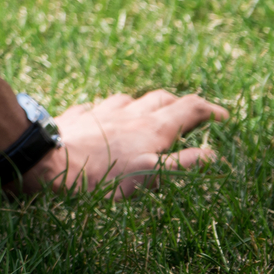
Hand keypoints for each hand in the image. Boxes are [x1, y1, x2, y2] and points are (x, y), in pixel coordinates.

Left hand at [27, 90, 228, 196]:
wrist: (50, 161)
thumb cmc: (102, 176)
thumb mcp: (150, 175)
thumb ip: (184, 164)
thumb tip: (213, 155)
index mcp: (153, 128)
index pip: (190, 108)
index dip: (210, 109)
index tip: (224, 116)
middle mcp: (130, 113)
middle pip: (162, 98)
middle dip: (180, 104)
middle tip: (190, 116)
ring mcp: (102, 110)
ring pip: (130, 98)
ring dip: (144, 104)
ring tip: (148, 115)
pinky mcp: (79, 114)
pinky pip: (99, 105)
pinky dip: (110, 110)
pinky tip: (105, 117)